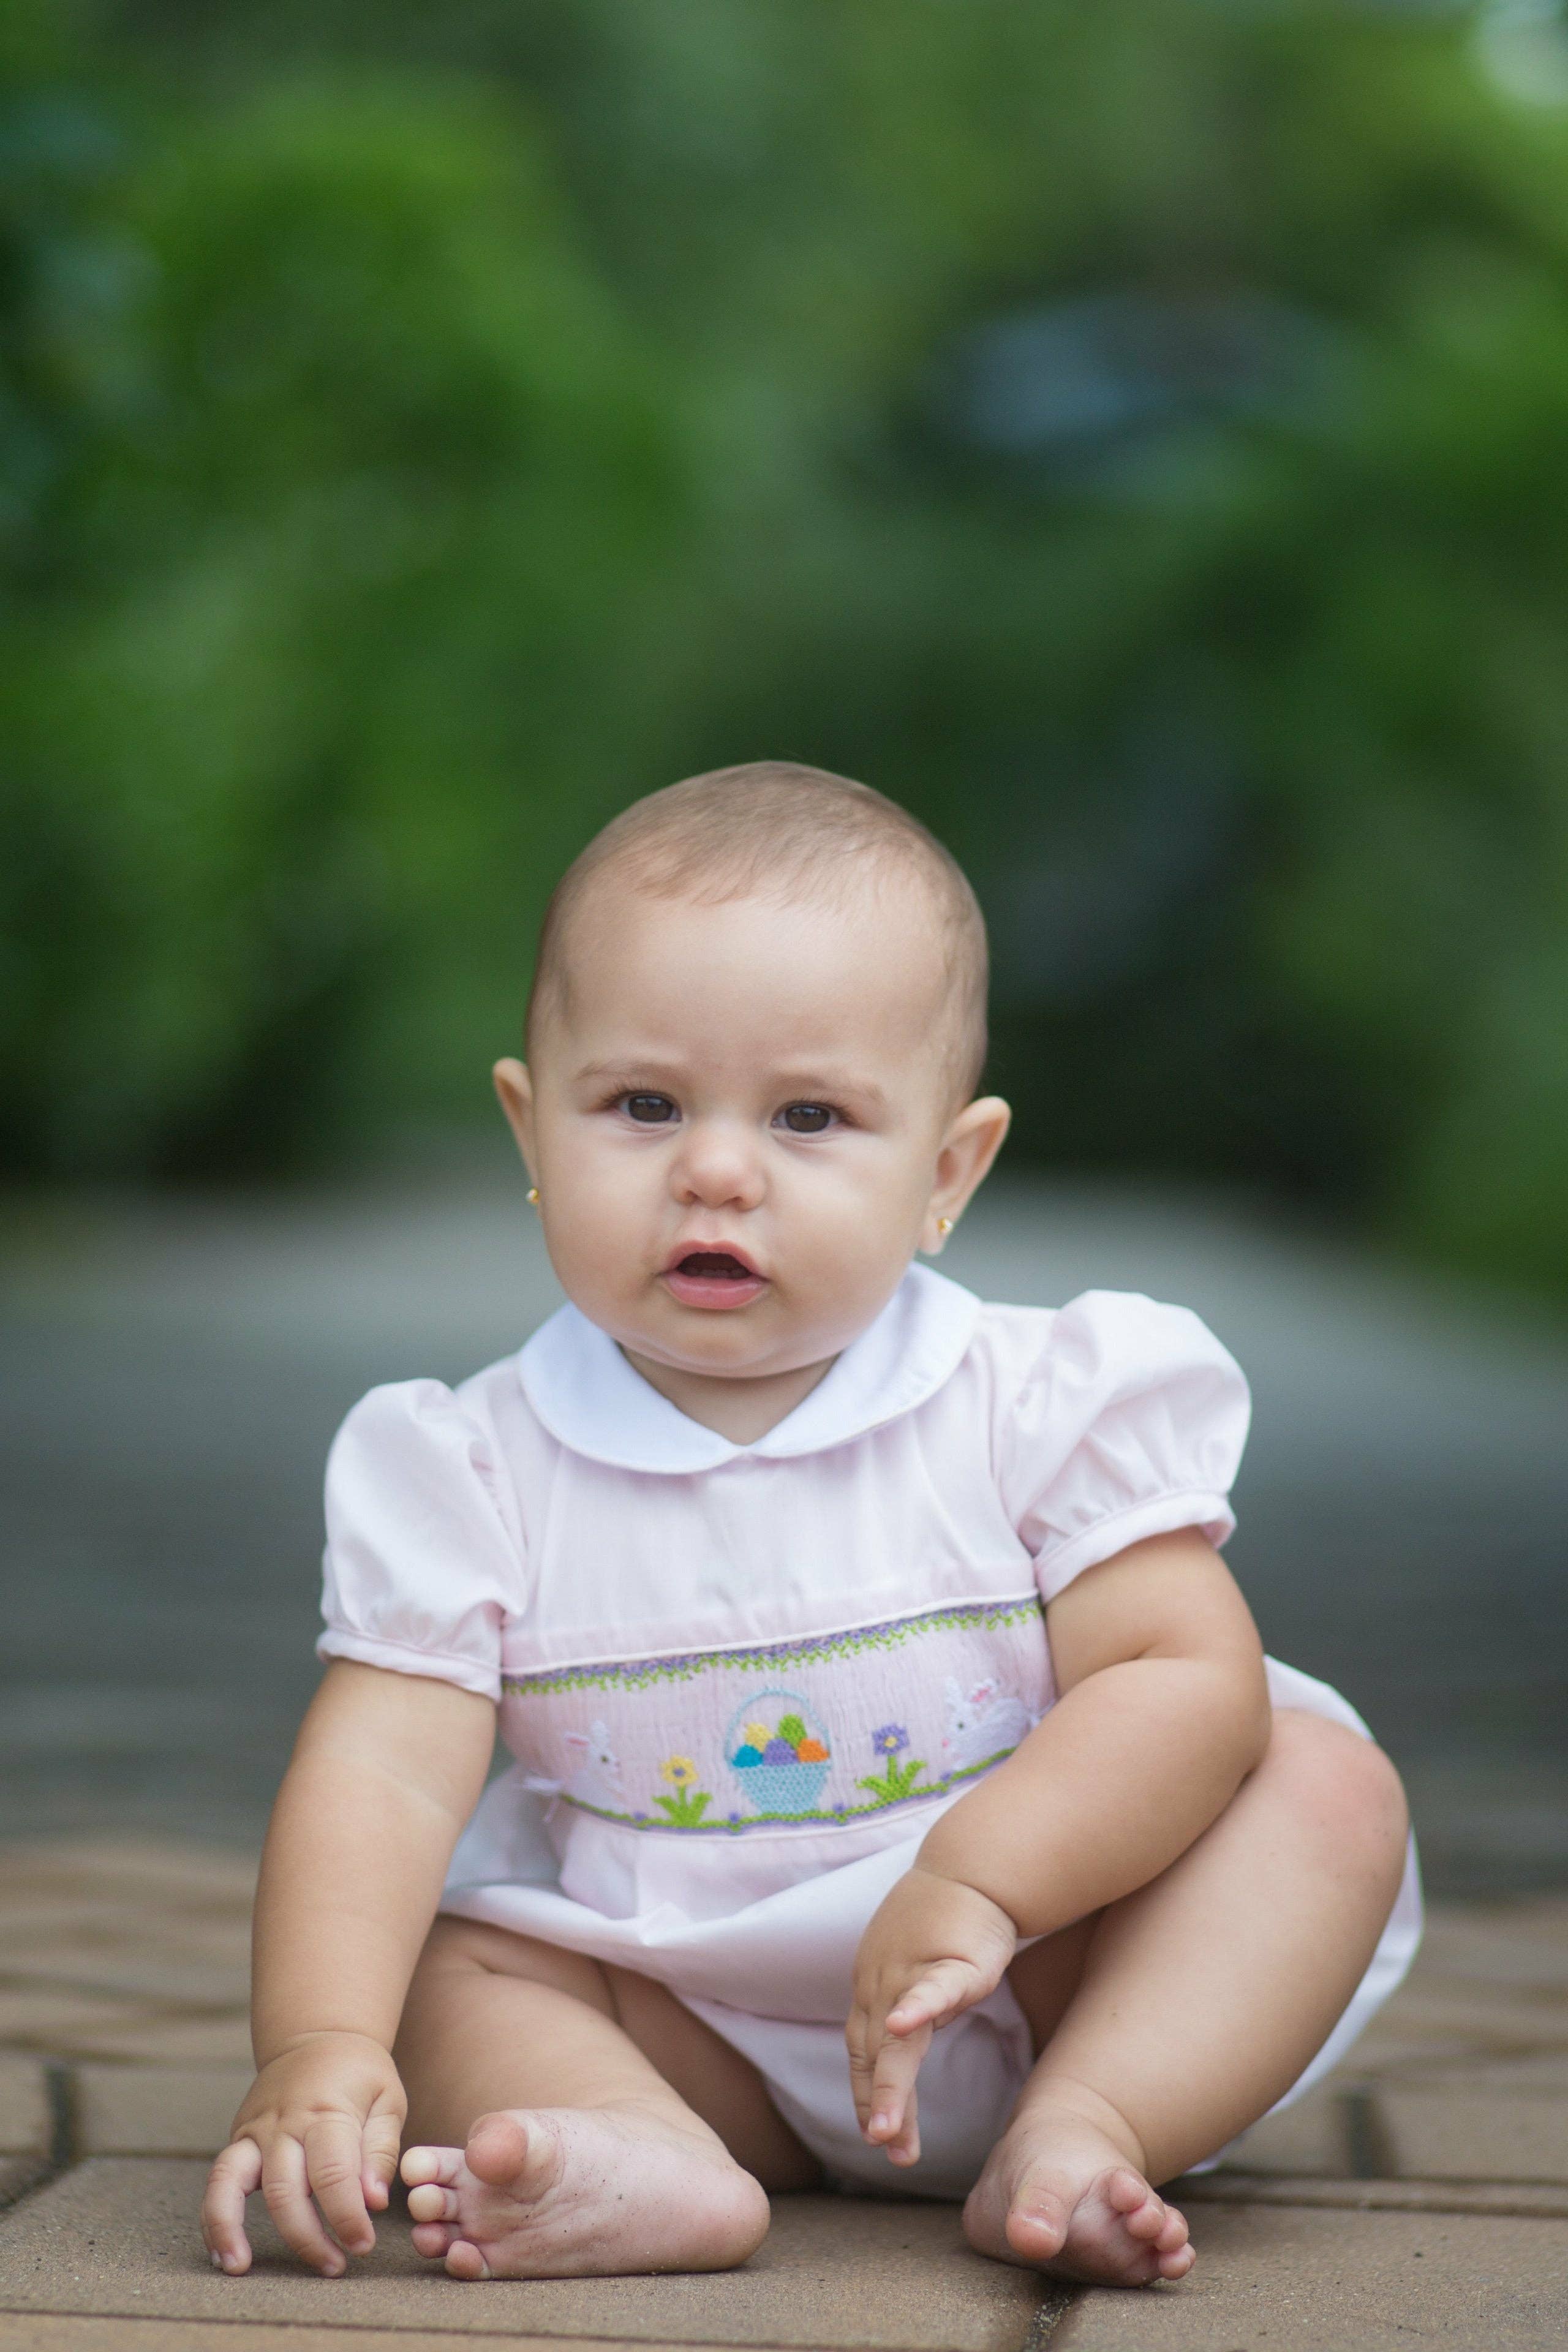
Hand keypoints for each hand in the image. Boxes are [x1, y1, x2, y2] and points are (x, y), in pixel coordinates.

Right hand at [202, 2031, 406, 2276]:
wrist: (318, 2035)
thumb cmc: (360, 2075)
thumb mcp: (387, 2100)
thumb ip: (381, 2151)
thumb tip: (374, 2202)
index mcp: (327, 2111)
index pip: (333, 2173)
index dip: (347, 2216)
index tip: (363, 2245)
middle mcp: (284, 2122)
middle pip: (283, 2188)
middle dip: (306, 2236)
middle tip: (335, 2265)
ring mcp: (255, 2130)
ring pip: (232, 2182)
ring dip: (232, 2229)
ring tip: (239, 2269)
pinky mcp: (238, 2139)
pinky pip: (217, 2180)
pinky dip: (212, 2218)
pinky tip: (222, 2254)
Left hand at [846, 1864, 1017, 2165]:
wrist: (971, 1870)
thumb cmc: (945, 1924)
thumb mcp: (918, 1974)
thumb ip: (909, 2011)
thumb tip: (905, 2043)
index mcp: (874, 1993)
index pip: (862, 2056)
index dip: (865, 2097)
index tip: (876, 2140)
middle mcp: (882, 1985)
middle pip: (874, 2056)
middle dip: (876, 2107)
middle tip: (881, 2148)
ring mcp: (912, 1972)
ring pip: (898, 2037)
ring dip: (889, 2083)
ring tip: (885, 2127)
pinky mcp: (953, 1961)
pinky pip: (933, 1988)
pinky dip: (916, 2007)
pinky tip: (904, 2025)